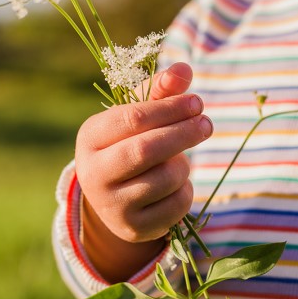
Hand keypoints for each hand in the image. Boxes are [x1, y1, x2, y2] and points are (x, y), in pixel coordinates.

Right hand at [75, 62, 211, 280]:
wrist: (114, 196)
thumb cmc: (130, 142)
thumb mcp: (140, 114)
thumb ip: (161, 90)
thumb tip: (184, 69)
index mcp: (90, 137)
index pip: (133, 118)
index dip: (170, 109)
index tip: (197, 102)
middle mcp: (92, 173)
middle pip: (146, 150)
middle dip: (183, 134)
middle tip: (207, 124)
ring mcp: (110, 205)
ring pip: (164, 179)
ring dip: (184, 164)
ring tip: (182, 158)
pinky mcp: (132, 228)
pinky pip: (175, 207)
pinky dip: (185, 191)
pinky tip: (177, 184)